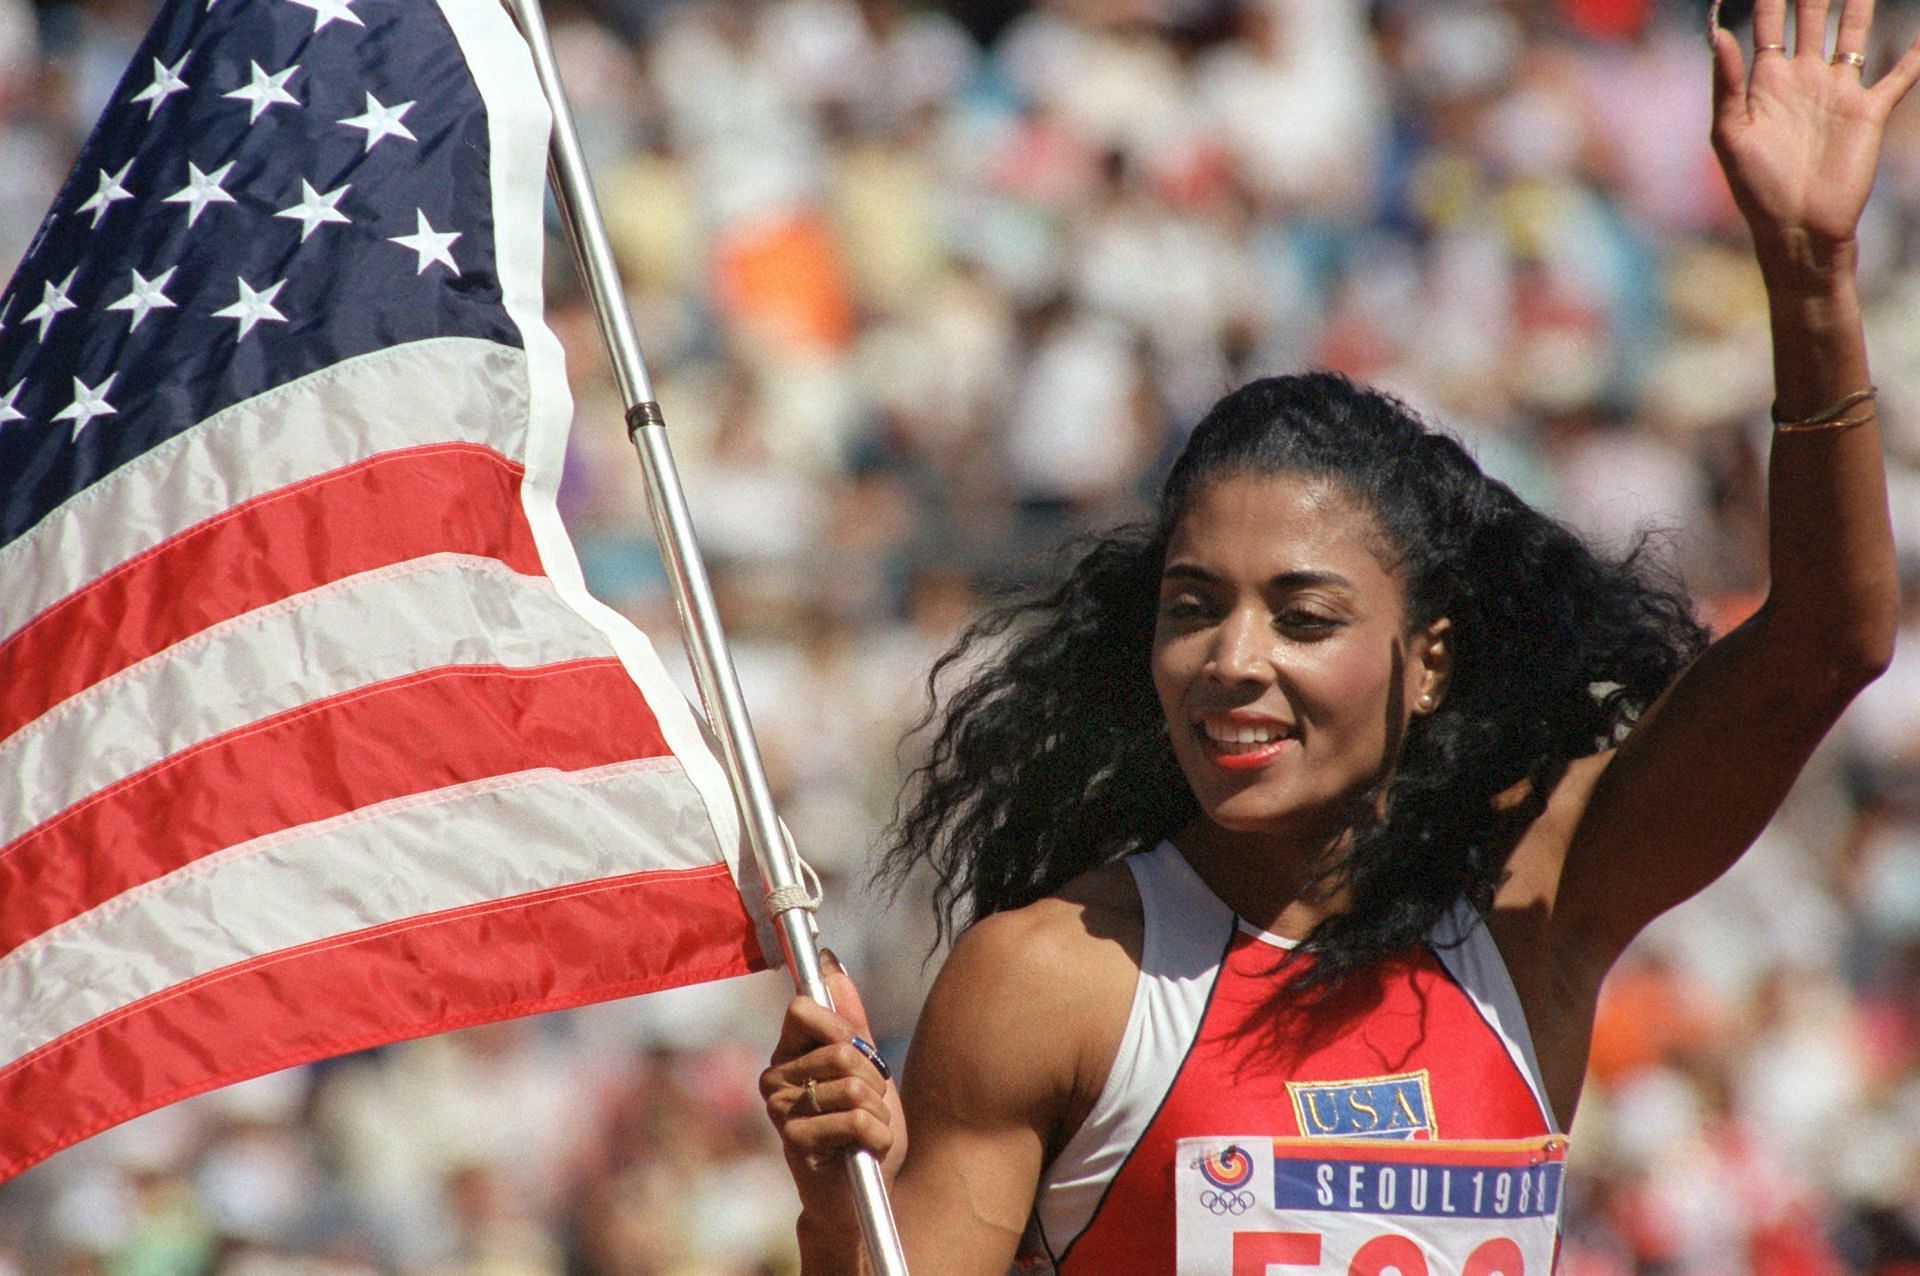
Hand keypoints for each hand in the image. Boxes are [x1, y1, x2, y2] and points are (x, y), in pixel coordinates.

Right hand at [761, 952, 906, 1221]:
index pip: (802, 1007)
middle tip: (869, 1102)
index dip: (841, 1026)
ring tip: (866, 1129)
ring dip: (878, 1111)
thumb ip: (850, 1019)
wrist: (859, 1192)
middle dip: (872, 1078)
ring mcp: (780, 1109)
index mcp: (788, 1053)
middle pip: (840, 1049)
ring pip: (852, 1086)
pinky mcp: (793, 1140)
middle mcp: (774, 1077)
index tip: (859, 1051)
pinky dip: (877, 1135)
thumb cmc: (861, 1126)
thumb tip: (831, 962)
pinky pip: (856, 1120)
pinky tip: (865, 1149)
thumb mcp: (865, 1067)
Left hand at [1710, 0, 1919, 268]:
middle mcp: (1803, 79)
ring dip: (1859, 5)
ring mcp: (1838, 92)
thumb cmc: (1755, 187)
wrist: (1797, 227)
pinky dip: (1915, 54)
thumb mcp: (1730, 134)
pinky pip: (1899, 75)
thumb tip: (1719, 32)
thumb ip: (1726, 82)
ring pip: (1852, 33)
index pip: (1768, 25)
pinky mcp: (1869, 111)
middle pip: (1811, 19)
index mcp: (1766, 82)